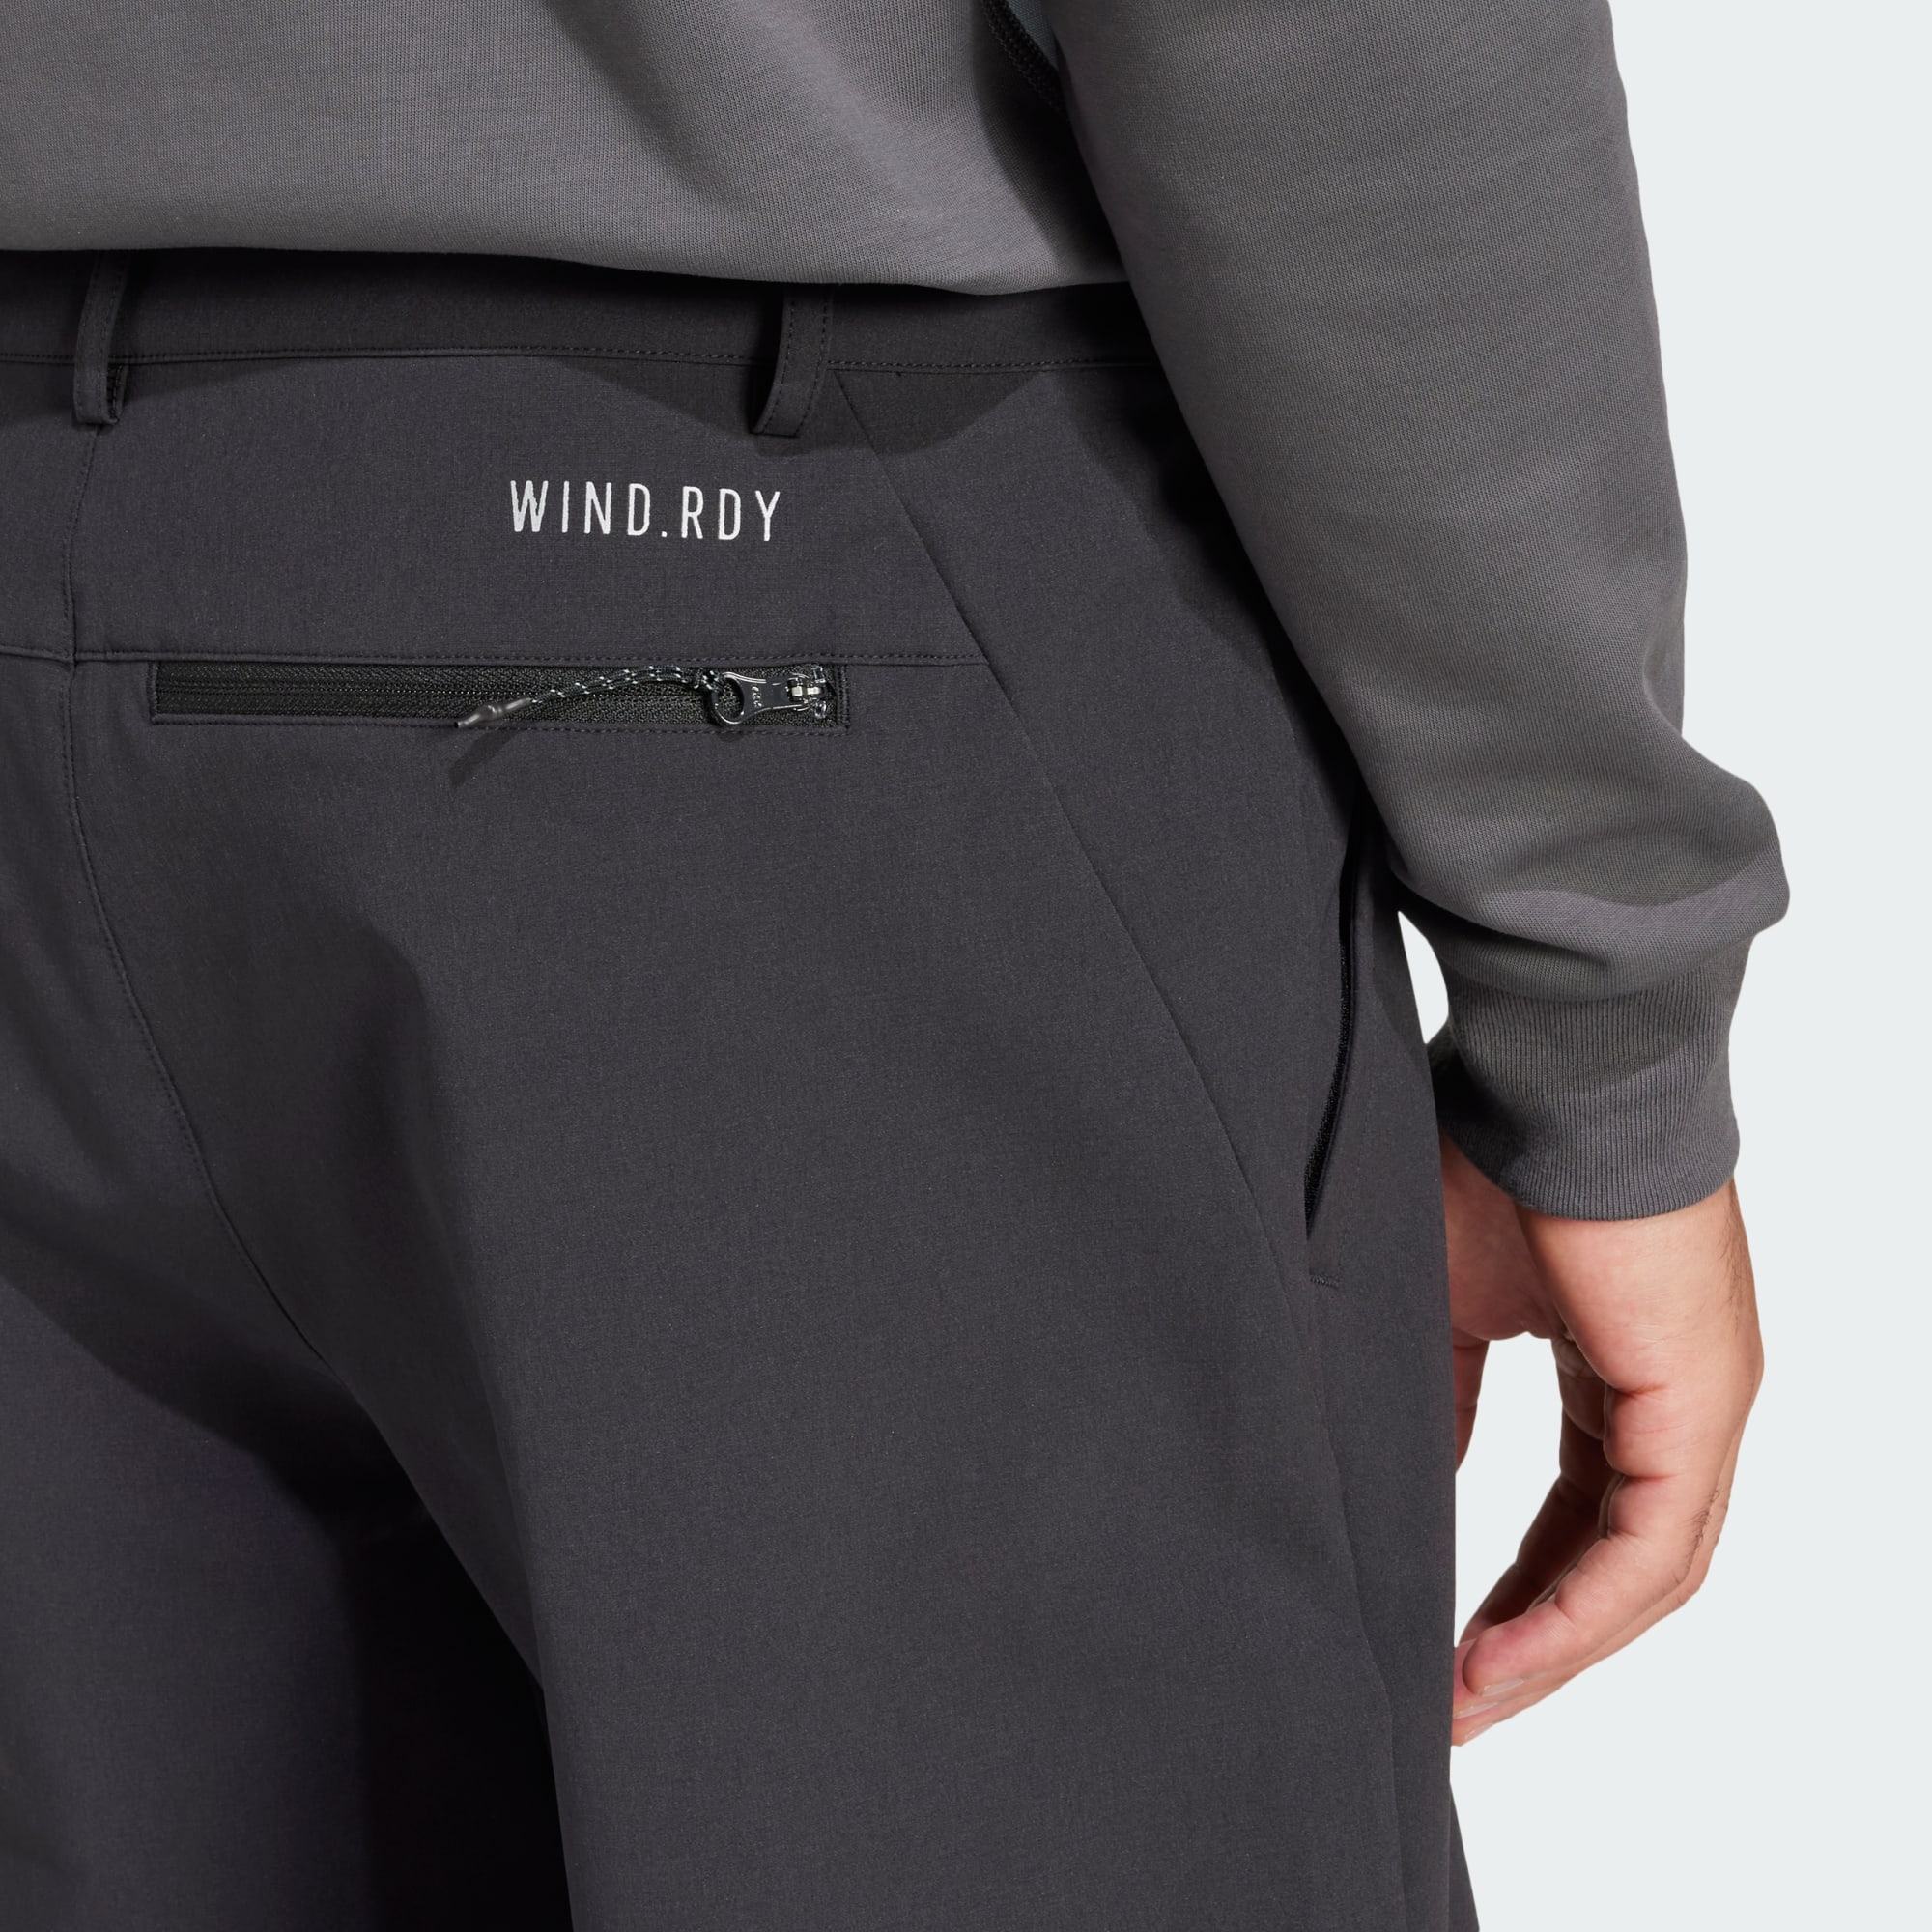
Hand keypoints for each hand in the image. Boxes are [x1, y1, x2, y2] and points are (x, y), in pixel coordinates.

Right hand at [1442, 1136, 1761, 1742]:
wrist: (1551, 1073)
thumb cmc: (1492, 1153)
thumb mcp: (1447, 1300)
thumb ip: (1445, 1392)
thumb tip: (1422, 1466)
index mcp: (1627, 1366)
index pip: (1582, 1510)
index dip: (1517, 1586)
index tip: (1448, 1641)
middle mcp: (1682, 1397)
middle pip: (1619, 1562)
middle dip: (1535, 1640)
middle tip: (1456, 1705)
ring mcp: (1702, 1403)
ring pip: (1642, 1573)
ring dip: (1552, 1648)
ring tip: (1466, 1704)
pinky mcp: (1699, 1401)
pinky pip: (1646, 1547)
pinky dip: (1574, 1613)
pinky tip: (1502, 1659)